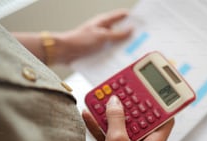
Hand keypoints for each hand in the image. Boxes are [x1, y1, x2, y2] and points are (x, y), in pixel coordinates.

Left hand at [13, 9, 131, 64]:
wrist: (63, 53)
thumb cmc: (78, 41)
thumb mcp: (101, 36)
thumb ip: (116, 34)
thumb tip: (130, 30)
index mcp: (104, 22)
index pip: (122, 15)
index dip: (133, 17)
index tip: (143, 22)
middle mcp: (103, 30)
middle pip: (120, 30)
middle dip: (130, 34)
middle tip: (140, 39)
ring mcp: (100, 40)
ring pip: (116, 42)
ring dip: (122, 46)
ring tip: (131, 51)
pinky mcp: (97, 50)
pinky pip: (109, 51)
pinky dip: (115, 54)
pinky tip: (119, 59)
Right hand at [82, 96, 173, 140]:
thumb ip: (116, 119)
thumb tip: (115, 102)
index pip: (164, 118)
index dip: (159, 103)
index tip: (151, 90)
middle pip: (138, 117)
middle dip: (129, 104)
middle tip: (123, 90)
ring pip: (121, 124)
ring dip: (111, 112)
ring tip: (104, 98)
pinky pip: (108, 133)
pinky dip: (99, 124)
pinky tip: (90, 114)